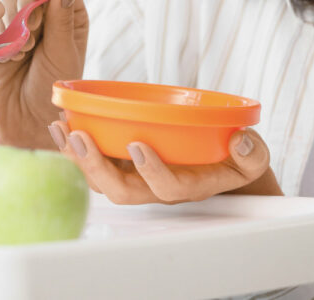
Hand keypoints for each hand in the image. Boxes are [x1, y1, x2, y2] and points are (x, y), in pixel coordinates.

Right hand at [0, 0, 88, 148]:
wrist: (24, 121)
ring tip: (19, 55)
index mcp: (69, 17)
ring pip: (9, 2)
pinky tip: (3, 60)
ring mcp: (20, 26)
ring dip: (12, 26)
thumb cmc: (52, 92)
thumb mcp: (62, 54)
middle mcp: (46, 17)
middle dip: (28, 8)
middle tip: (31, 36)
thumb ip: (62, 19)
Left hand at [49, 121, 280, 202]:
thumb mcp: (253, 157)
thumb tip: (240, 140)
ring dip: (76, 156)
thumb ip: (251, 153)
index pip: (167, 188)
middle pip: (121, 190)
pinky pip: (92, 162)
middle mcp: (156, 187)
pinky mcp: (121, 164)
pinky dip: (73, 145)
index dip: (151, 171)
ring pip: (100, 179)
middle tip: (80, 136)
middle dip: (96, 167)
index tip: (138, 145)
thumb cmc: (234, 161)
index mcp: (189, 186)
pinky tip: (60, 123)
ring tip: (60, 127)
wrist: (220, 168)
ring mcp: (135, 178)